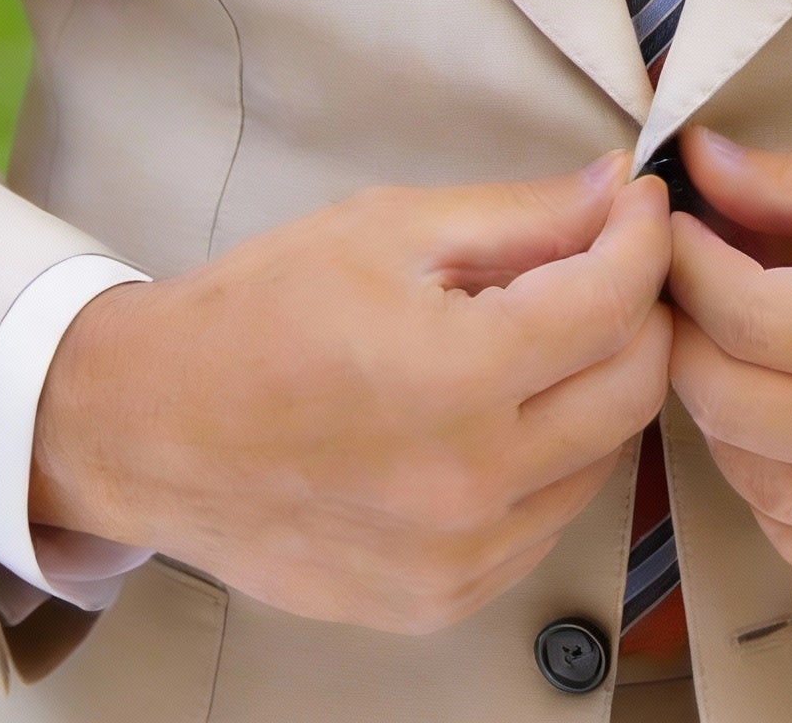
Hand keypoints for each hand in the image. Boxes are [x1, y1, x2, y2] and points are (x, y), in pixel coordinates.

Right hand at [32, 155, 672, 632]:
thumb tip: (619, 189)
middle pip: (633, 388)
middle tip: (607, 260)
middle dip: (640, 310)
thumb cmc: (260, 313)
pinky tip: (503, 410)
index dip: (643, 237)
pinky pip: (547, 520)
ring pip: (603, 459)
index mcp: (456, 379)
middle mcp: (471, 486)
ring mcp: (459, 560)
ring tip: (545, 333)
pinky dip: (552, 458)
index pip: (614, 303)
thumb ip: (522, 215)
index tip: (638, 203)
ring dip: (598, 386)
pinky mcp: (440, 601)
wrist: (148, 429)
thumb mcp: (389, 228)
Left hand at [666, 131, 791, 613]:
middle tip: (686, 286)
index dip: (687, 264)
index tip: (672, 227)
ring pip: (757, 484)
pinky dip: (774, 491)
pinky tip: (785, 433)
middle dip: (686, 333)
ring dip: (720, 412)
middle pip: (733, 404)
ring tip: (733, 350)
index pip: (749, 316)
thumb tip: (705, 161)